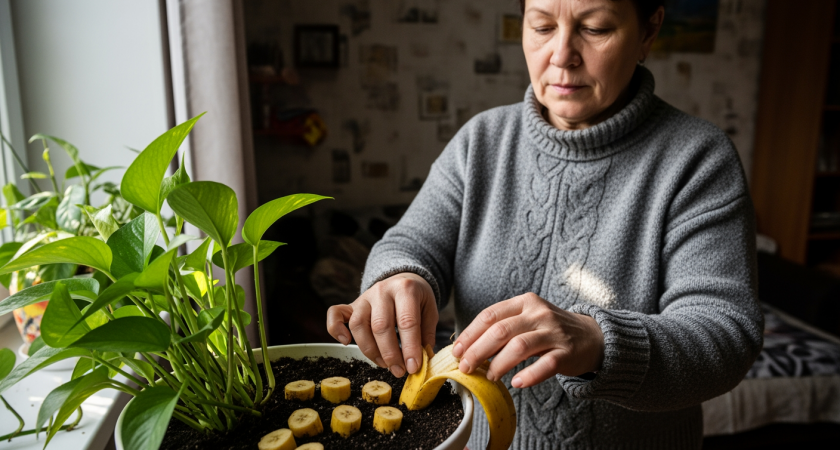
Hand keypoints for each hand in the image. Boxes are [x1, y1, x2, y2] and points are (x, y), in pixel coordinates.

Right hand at [327, 272, 438, 377]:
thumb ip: (426, 335)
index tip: (413, 368)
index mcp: (405, 289)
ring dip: (370, 350)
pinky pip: (335, 314)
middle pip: (381, 326)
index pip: (407, 321)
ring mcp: (364, 297)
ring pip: (358, 325)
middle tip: (399, 371)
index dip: (410, 348)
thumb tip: (423, 360)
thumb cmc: (417, 299)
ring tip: (384, 364)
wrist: (402, 280)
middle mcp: (382, 291)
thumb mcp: (429, 311)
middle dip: (390, 354)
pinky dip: (336, 329)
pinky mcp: (351, 304)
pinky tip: (346, 342)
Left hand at [452, 293, 604, 387]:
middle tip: (465, 367)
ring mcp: (554, 332)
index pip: (490, 315)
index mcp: (525, 302)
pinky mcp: (567, 352)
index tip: (456, 351)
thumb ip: (503, 327)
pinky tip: (515, 383)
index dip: (470, 334)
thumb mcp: (528, 318)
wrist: (593, 336)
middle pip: (500, 331)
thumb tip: (467, 347)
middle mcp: (539, 313)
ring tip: (489, 377)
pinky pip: (545, 365)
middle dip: (478, 350)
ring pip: (520, 346)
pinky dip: (528, 375)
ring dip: (499, 364)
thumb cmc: (550, 330)